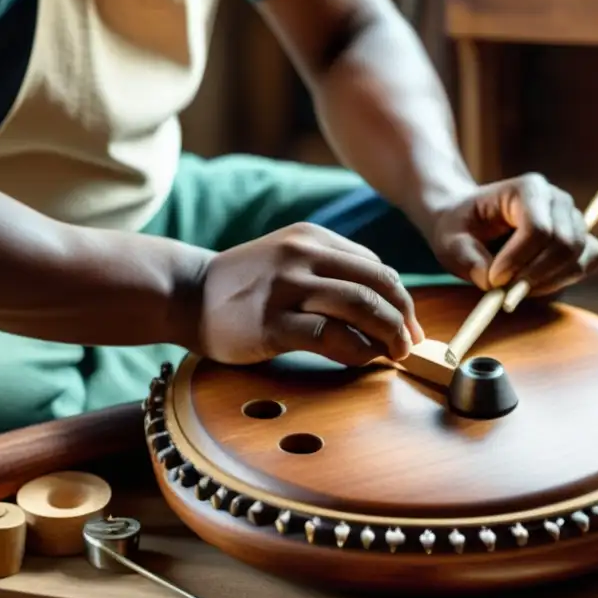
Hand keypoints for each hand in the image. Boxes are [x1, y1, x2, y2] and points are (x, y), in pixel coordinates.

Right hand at [196, 223, 424, 365]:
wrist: (186, 293)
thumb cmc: (243, 284)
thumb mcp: (287, 258)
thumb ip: (329, 271)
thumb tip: (382, 305)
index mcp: (312, 238)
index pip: (375, 266)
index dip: (400, 298)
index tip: (409, 324)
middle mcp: (302, 255)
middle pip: (375, 283)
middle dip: (403, 317)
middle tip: (411, 343)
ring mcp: (286, 287)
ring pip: (359, 305)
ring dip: (387, 333)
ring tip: (394, 353)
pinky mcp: (271, 322)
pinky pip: (328, 335)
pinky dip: (355, 350)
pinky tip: (361, 359)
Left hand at [429, 173, 597, 295]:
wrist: (471, 222)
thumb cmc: (462, 227)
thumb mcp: (450, 240)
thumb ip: (467, 258)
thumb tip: (490, 280)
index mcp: (528, 188)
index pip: (538, 228)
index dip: (518, 260)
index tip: (493, 280)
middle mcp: (557, 199)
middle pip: (564, 244)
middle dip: (534, 275)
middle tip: (505, 291)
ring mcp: (573, 219)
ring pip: (579, 256)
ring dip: (547, 281)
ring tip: (515, 289)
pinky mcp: (580, 240)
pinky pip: (588, 262)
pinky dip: (563, 280)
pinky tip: (534, 286)